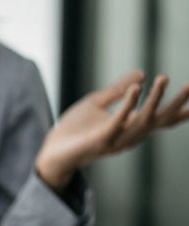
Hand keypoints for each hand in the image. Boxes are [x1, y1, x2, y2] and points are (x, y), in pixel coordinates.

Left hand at [36, 70, 188, 191]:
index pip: (159, 119)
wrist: (51, 151)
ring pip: (142, 121)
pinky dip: (127, 106)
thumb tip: (141, 73)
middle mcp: (127, 136)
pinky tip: (135, 89)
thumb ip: (117, 89)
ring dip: (154, 100)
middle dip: (175, 104)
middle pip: (158, 121)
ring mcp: (115, 140)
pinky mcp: (99, 141)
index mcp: (129, 127)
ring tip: (163, 78)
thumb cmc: (73, 129)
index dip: (179, 110)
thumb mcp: (96, 103)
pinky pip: (118, 123)